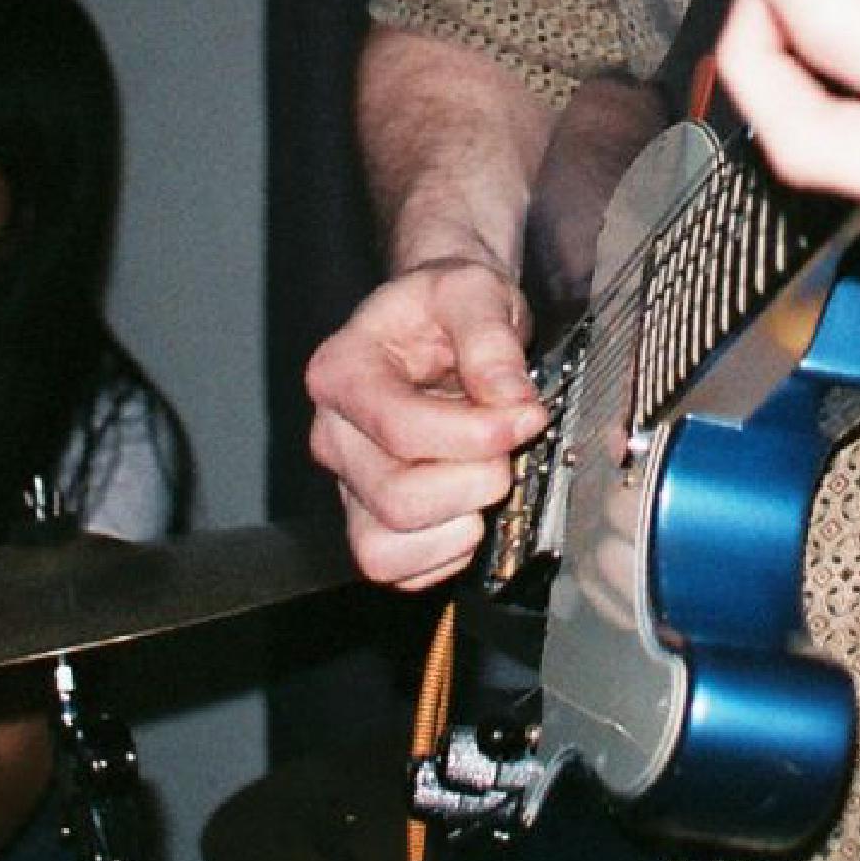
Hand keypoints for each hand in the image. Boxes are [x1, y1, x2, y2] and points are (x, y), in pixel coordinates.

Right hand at [301, 257, 544, 589]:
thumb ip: (490, 340)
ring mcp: (348, 484)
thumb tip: (511, 404)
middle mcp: (333, 434)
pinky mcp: (370, 521)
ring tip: (488, 479)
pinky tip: (472, 506)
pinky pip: (397, 570)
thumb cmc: (447, 305)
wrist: (441, 321)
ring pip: (385, 549)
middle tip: (511, 449)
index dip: (475, 435)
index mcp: (341, 371)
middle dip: (474, 482)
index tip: (527, 416)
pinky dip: (446, 554)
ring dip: (458, 525)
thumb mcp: (474, 290)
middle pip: (396, 498)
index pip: (400, 429)